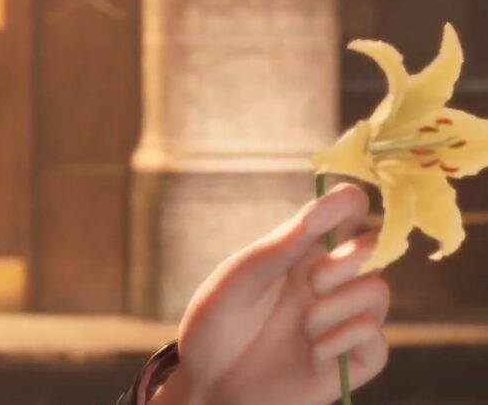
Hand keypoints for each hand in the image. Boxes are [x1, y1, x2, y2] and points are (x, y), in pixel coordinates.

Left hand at [153, 183, 389, 404]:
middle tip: (312, 283)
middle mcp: (326, 282)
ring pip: (378, 291)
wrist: (207, 383)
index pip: (344, 214)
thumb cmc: (216, 324)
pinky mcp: (350, 361)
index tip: (350, 203)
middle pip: (372, 248)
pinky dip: (347, 340)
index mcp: (299, 253)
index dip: (352, 203)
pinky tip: (314, 351)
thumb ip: (286, 243)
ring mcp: (340, 320)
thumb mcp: (242, 277)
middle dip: (347, 260)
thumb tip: (333, 201)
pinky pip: (377, 340)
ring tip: (303, 327)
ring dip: (340, 305)